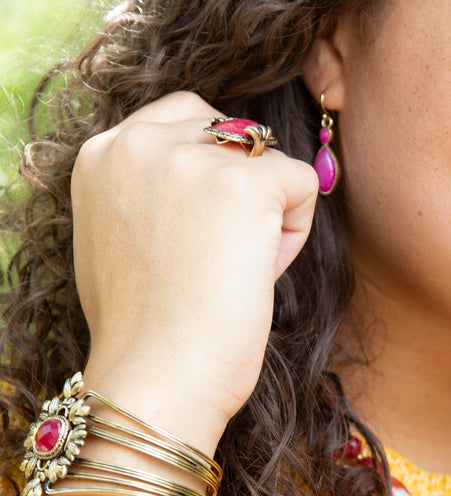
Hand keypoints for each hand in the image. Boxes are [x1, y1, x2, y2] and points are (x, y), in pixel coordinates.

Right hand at [71, 91, 318, 452]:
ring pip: (269, 158)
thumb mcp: (118, 236)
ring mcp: (192, 158)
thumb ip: (149, 189)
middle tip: (221, 253)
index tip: (200, 233)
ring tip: (236, 268)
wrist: (157, 378)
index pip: (184, 117)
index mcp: (103, 152)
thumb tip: (210, 177)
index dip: (211, 174)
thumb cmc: (143, 329)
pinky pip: (303, 184)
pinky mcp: (244, 185)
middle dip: (243, 183)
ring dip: (269, 211)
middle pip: (234, 129)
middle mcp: (140, 141)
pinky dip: (295, 233)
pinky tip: (259, 273)